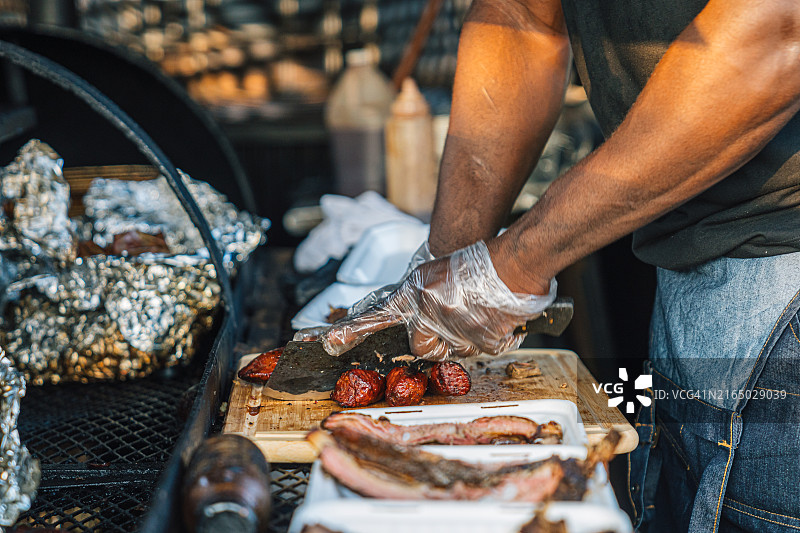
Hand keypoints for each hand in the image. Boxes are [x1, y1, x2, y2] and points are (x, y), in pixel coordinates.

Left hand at [322, 241, 555, 359]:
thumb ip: (411, 299)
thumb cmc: (469, 266)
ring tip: (472, 316)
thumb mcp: (428, 277)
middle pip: (421, 349)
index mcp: (413, 296)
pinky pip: (478, 353)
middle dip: (432, 344)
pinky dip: (484, 341)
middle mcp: (429, 315)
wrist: (509, 265)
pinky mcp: (481, 344)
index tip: (326, 344)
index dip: (350, 332)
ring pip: (451, 353)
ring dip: (458, 342)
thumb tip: (393, 318)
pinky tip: (488, 321)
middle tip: (448, 323)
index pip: (374, 316)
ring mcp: (455, 332)